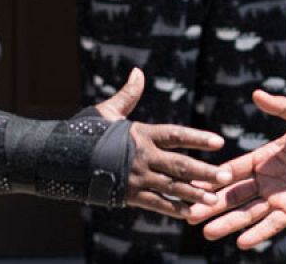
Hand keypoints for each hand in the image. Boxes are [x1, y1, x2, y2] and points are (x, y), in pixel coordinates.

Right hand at [93, 69, 230, 217]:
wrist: (59, 159)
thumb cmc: (85, 132)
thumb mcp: (107, 111)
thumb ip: (128, 95)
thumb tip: (138, 72)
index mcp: (140, 134)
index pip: (175, 135)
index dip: (197, 138)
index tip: (219, 142)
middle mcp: (141, 156)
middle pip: (179, 165)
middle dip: (204, 171)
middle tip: (226, 175)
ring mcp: (135, 177)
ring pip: (171, 188)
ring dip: (194, 194)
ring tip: (215, 198)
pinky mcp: (128, 195)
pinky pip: (156, 204)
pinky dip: (174, 209)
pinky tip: (191, 214)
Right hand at [188, 91, 285, 248]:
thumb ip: (282, 107)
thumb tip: (257, 93)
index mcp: (265, 157)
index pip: (233, 169)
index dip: (213, 177)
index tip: (191, 183)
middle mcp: (268, 179)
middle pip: (234, 194)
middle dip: (212, 203)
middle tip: (188, 213)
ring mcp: (280, 195)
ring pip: (249, 212)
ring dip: (228, 222)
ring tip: (206, 232)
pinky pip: (274, 223)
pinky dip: (258, 232)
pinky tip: (241, 242)